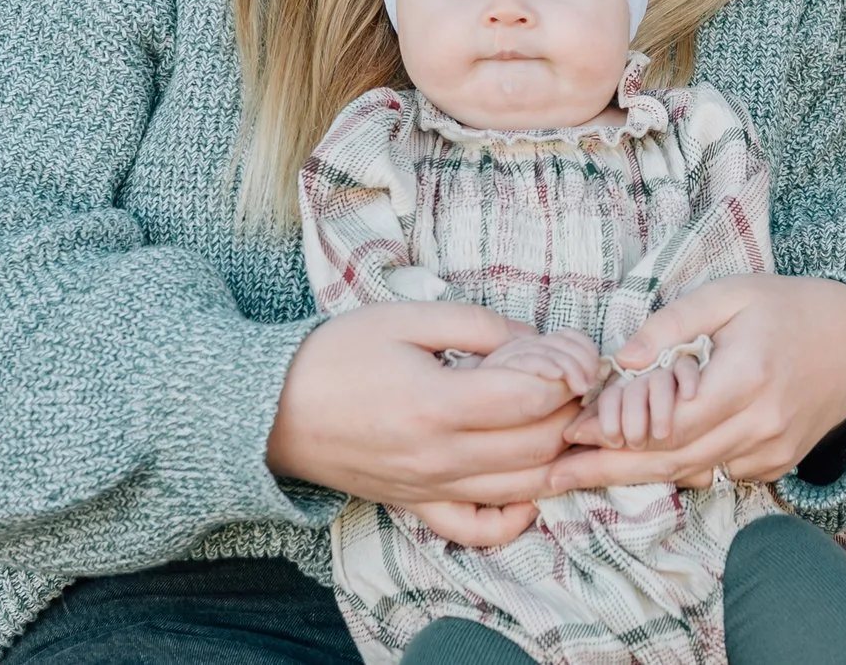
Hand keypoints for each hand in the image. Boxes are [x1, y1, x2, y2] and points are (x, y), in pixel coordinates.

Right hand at [268, 302, 582, 546]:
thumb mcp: (407, 317)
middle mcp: (438, 457)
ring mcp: (430, 489)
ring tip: (560, 418)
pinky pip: (477, 528)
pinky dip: (515, 516)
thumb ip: (478, 326)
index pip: (531, 399)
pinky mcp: (418, 506)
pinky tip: (529, 488)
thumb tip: (536, 341)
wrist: (273, 409)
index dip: (567, 373)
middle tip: (572, 380)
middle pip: (537, 445)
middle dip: (570, 411)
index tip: (572, 352)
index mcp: (436, 404)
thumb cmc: (338, 354)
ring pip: (522, 488)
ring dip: (556, 456)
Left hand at [545, 274, 845, 491]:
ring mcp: (772, 451)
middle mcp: (761, 423)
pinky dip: (679, 469)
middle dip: (610, 468)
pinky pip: (718, 474)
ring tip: (581, 475)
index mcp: (747, 377)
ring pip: (692, 472)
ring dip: (637, 475)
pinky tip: (640, 464)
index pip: (670, 420)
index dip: (617, 429)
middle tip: (555, 475)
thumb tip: (623, 358)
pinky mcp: (777, 463)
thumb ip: (673, 323)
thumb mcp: (729, 295)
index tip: (571, 430)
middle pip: (672, 458)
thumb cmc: (785, 306)